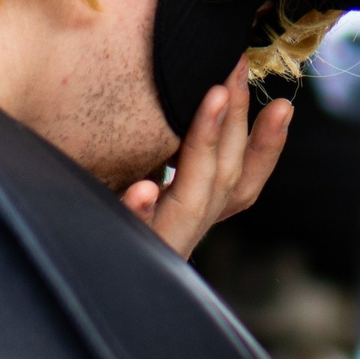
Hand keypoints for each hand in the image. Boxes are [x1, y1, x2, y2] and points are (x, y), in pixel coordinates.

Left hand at [121, 54, 291, 259]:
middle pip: (225, 177)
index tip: (283, 105)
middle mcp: (186, 231)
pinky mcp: (121, 253)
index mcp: (194, 217)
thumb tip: (193, 99)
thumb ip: (167, 159)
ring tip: (215, 97)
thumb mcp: (143, 188)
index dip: (268, 147)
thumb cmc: (110, 227)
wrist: (76, 291)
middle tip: (238, 67)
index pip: (242, 182)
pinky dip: (142, 212)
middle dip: (237, 120)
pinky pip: (134, 233)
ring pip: (195, 199)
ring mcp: (158, 244)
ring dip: (205, 145)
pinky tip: (143, 190)